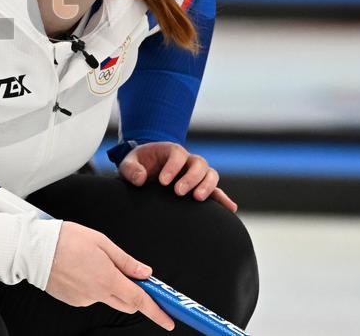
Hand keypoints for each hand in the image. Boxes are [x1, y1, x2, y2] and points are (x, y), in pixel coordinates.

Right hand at [45, 221, 174, 330]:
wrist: (33, 250)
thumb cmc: (64, 240)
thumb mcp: (101, 242)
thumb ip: (125, 260)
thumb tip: (144, 272)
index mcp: (108, 279)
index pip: (140, 300)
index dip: (157, 312)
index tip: (168, 320)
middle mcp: (97, 294)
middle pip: (127, 303)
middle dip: (135, 295)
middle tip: (133, 279)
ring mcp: (84, 299)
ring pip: (108, 298)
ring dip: (111, 287)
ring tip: (94, 263)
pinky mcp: (73, 300)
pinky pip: (91, 296)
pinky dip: (93, 286)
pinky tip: (81, 269)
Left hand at [117, 141, 237, 212]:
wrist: (144, 171)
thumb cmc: (138, 165)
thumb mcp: (129, 163)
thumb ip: (131, 169)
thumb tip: (140, 179)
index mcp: (171, 151)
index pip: (177, 154)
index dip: (173, 167)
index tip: (162, 182)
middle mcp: (187, 160)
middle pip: (199, 163)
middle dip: (191, 177)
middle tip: (178, 192)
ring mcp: (196, 173)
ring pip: (211, 174)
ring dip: (207, 186)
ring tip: (197, 198)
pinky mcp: (200, 187)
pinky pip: (216, 191)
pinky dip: (223, 199)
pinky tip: (230, 208)